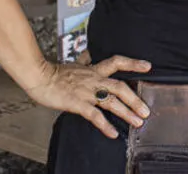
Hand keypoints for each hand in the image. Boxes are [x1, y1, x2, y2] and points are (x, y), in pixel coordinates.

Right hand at [23, 55, 151, 138]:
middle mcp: (94, 80)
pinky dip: (105, 125)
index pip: (117, 62)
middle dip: (135, 100)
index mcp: (94, 70)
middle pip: (120, 87)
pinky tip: (113, 133)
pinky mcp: (77, 103)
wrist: (39, 76)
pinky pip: (94, 116)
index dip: (133, 63)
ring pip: (111, 102)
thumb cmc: (54, 73)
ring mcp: (86, 92)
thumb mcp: (74, 65)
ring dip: (126, 113)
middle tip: (146, 111)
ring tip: (137, 122)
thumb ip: (84, 62)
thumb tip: (88, 54)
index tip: (148, 66)